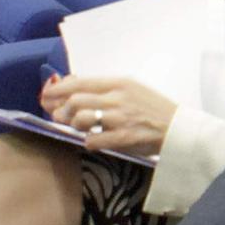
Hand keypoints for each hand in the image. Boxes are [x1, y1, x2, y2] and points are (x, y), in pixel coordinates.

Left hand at [40, 72, 174, 156]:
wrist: (178, 128)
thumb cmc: (152, 107)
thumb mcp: (131, 89)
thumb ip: (104, 88)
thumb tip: (72, 85)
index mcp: (119, 83)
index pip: (80, 82)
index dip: (58, 89)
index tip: (46, 95)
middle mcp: (118, 98)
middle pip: (76, 100)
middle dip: (61, 110)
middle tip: (59, 116)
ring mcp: (120, 118)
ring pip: (81, 119)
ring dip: (73, 125)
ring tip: (76, 128)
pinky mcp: (123, 137)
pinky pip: (93, 140)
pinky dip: (88, 142)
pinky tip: (93, 141)